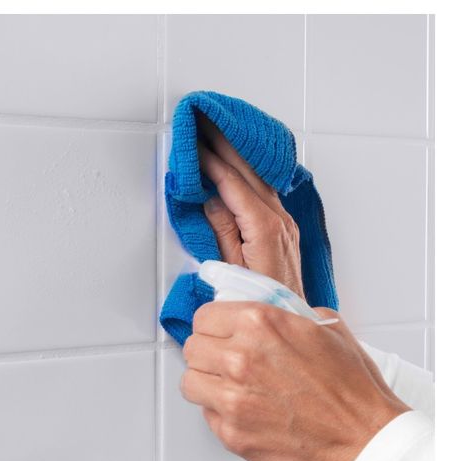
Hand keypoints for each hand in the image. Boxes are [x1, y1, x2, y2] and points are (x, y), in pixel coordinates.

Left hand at [180, 301, 409, 460]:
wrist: (364, 438)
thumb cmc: (350, 389)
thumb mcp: (323, 327)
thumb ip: (283, 315)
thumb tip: (259, 312)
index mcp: (259, 324)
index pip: (204, 317)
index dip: (213, 326)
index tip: (218, 334)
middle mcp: (239, 358)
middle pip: (192, 348)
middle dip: (208, 354)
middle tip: (225, 362)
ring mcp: (232, 398)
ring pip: (190, 382)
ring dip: (207, 384)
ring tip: (232, 388)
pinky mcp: (230, 432)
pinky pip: (207, 415)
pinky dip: (221, 414)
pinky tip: (247, 412)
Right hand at [196, 113, 304, 297]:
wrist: (286, 318)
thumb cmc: (256, 301)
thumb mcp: (228, 268)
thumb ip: (220, 231)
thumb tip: (210, 200)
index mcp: (263, 226)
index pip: (231, 183)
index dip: (211, 160)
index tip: (195, 140)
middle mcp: (279, 219)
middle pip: (248, 171)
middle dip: (225, 144)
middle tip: (205, 121)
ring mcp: (284, 222)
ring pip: (260, 177)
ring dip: (238, 153)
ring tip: (219, 133)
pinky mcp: (284, 228)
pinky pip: (266, 188)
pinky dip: (250, 171)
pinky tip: (241, 163)